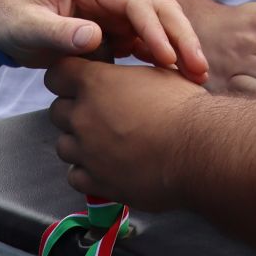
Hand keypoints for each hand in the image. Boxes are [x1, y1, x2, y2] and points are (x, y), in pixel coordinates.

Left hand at [0, 0, 207, 81]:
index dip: (154, 28)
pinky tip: (176, 80)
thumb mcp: (28, 27)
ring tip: (195, 77)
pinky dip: (165, 59)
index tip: (167, 57)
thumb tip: (94, 37)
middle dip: (181, 36)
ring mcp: (117, 14)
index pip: (134, 2)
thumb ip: (59, 32)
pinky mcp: (118, 32)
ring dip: (180, 49)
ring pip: (160, 26)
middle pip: (159, 9)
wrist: (2, 27)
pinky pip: (149, 43)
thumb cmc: (11, 21)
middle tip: (196, 68)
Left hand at [46, 59, 206, 208]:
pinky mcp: (96, 181)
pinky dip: (89, 171)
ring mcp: (86, 152)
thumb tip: (127, 81)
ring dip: (80, 143)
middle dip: (75, 111)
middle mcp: (84, 116)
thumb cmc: (185, 109)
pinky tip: (111, 166)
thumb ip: (129, 79)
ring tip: (108, 144)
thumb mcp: (160, 76)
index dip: (67, 77)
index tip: (80, 82)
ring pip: (64, 145)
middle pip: (57, 111)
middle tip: (101, 114)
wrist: (199, 149)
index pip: (57, 74)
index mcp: (97, 83)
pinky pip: (76, 175)